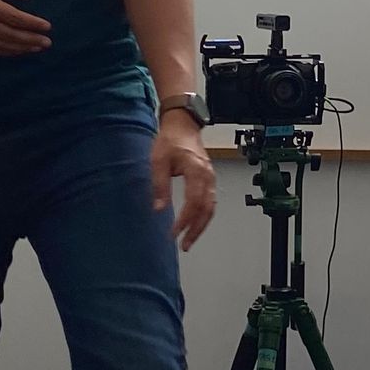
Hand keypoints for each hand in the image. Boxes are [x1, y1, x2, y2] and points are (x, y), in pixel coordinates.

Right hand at [0, 0, 51, 55]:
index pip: (15, 17)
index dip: (32, 23)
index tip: (47, 27)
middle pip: (11, 35)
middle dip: (31, 40)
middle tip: (47, 42)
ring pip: (2, 45)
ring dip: (21, 48)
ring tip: (36, 48)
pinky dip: (6, 52)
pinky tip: (17, 51)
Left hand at [151, 115, 215, 249]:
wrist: (182, 126)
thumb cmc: (170, 140)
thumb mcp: (158, 161)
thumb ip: (160, 186)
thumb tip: (158, 209)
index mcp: (195, 170)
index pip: (193, 202)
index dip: (184, 220)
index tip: (174, 232)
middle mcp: (207, 176)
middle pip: (206, 209)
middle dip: (196, 230)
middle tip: (184, 244)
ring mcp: (210, 178)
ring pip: (210, 208)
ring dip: (201, 226)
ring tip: (189, 239)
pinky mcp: (209, 180)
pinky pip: (210, 202)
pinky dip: (204, 216)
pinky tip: (195, 225)